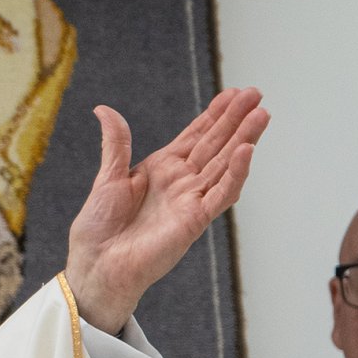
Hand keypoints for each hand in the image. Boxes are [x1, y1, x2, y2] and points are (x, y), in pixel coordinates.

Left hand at [63, 88, 268, 332]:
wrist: (96, 264)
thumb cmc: (99, 227)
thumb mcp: (108, 177)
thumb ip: (116, 143)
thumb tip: (104, 110)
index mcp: (162, 169)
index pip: (196, 136)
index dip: (215, 115)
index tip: (233, 93)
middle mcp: (181, 182)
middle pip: (215, 145)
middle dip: (236, 120)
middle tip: (256, 94)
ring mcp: (191, 200)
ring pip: (224, 165)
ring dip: (243, 140)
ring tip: (261, 115)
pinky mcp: (195, 220)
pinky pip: (221, 194)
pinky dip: (235, 174)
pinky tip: (245, 151)